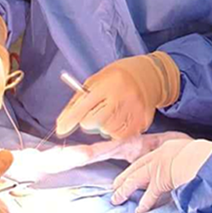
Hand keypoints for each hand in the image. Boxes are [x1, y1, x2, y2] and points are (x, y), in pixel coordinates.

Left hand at [55, 52, 179, 139]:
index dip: (70, 119)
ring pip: (106, 131)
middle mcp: (121, 97)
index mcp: (107, 83)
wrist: (149, 76)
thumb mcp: (96, 81)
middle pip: (93, 123)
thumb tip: (62, 125)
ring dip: (104, 126)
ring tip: (112, 112)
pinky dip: (116, 131)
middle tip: (97, 111)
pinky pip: (120, 136)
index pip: (83, 106)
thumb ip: (79, 101)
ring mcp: (133, 110)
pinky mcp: (142, 121)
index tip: (61, 130)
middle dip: (89, 121)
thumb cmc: (117, 78)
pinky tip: (121, 118)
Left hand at [110, 137, 211, 212]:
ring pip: (135, 179)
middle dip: (125, 176)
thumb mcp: (197, 153)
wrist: (202, 157)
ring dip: (124, 190)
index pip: (151, 157)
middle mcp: (160, 155)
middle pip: (137, 166)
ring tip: (116, 198)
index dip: (141, 165)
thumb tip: (198, 168)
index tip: (134, 171)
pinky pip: (148, 196)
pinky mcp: (159, 181)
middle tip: (115, 185)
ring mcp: (157, 168)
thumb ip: (193, 161)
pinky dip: (143, 205)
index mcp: (170, 147)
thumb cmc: (205, 155)